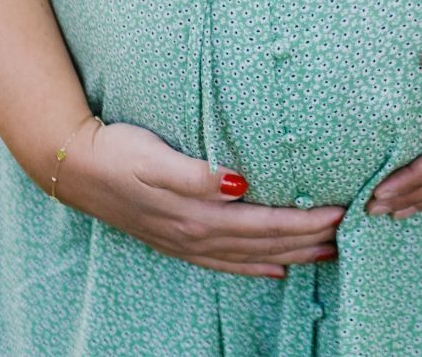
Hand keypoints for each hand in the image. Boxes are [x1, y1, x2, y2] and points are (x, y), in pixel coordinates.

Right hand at [57, 120, 344, 278]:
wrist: (71, 167)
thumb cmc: (118, 151)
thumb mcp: (155, 157)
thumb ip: (195, 174)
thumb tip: (238, 183)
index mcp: (198, 215)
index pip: (266, 225)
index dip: (305, 222)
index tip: (341, 212)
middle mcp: (196, 235)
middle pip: (266, 244)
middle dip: (310, 240)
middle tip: (350, 230)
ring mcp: (185, 242)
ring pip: (251, 257)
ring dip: (292, 255)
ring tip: (329, 251)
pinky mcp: (176, 240)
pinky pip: (225, 263)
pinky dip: (255, 269)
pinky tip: (276, 271)